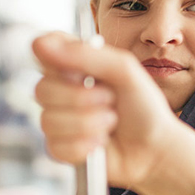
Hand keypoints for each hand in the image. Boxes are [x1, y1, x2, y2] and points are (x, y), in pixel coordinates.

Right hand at [32, 33, 179, 189]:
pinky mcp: (59, 149)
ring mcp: (57, 120)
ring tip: (111, 122)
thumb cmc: (143, 106)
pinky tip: (101, 143)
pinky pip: (57, 147)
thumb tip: (40, 44)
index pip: (41, 47)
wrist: (155, 147)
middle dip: (82, 98)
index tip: (75, 68)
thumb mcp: (124, 71)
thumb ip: (86, 54)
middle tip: (111, 100)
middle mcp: (60, 89)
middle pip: (41, 89)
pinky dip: (86, 146)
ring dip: (89, 123)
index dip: (49, 55)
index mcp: (73, 63)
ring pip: (48, 121)